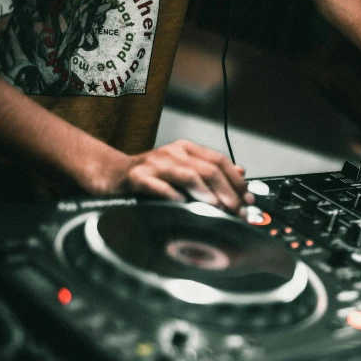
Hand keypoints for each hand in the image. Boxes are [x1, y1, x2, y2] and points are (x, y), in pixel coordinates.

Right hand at [100, 140, 252, 215]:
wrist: (112, 174)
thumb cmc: (151, 175)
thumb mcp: (183, 168)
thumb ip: (211, 170)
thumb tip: (241, 173)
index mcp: (187, 149)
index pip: (219, 161)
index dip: (237, 181)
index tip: (248, 200)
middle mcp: (173, 153)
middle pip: (208, 169)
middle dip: (227, 192)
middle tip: (237, 211)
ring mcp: (155, 164)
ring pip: (187, 175)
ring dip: (206, 193)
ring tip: (218, 208)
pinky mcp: (137, 177)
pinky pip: (159, 187)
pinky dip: (173, 196)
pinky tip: (184, 206)